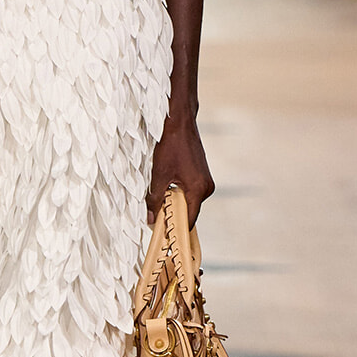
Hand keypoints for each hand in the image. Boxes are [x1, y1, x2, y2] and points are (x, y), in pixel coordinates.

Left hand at [148, 113, 214, 227]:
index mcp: (198, 189)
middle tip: (155, 218)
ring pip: (189, 201)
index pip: (189, 220)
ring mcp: (206, 181)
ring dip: (175, 203)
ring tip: (159, 202)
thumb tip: (150, 219)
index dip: (176, 228)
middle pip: (189, 211)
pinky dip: (179, 194)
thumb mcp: (159, 174)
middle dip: (173, 215)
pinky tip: (167, 189)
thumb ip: (155, 199)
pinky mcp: (202, 175)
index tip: (163, 235)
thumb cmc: (170, 146)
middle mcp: (206, 187)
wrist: (180, 122)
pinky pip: (191, 192)